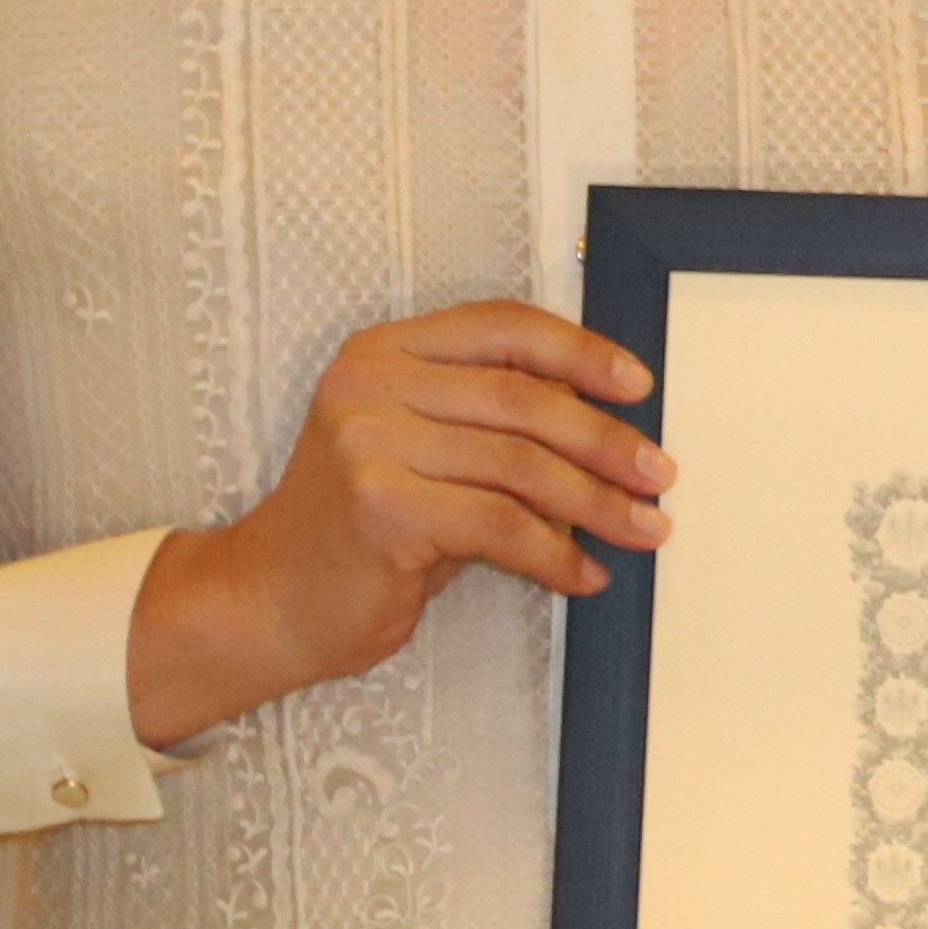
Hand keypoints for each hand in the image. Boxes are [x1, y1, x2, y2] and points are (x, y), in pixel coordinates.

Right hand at [128, 302, 671, 746]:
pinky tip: (583, 574)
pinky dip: (556, 554)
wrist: (268, 601)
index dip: (581, 352)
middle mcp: (371, 384)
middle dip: (606, 442)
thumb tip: (611, 429)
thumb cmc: (363, 529)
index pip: (504, 327)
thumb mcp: (422, 451)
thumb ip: (490, 421)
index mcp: (383, 350)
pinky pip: (501, 526)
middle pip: (524, 399)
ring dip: (597, 503)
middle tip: (659, 475)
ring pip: (522, 465)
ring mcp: (369, 443)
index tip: (639, 386)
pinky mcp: (382, 508)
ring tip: (644, 529)